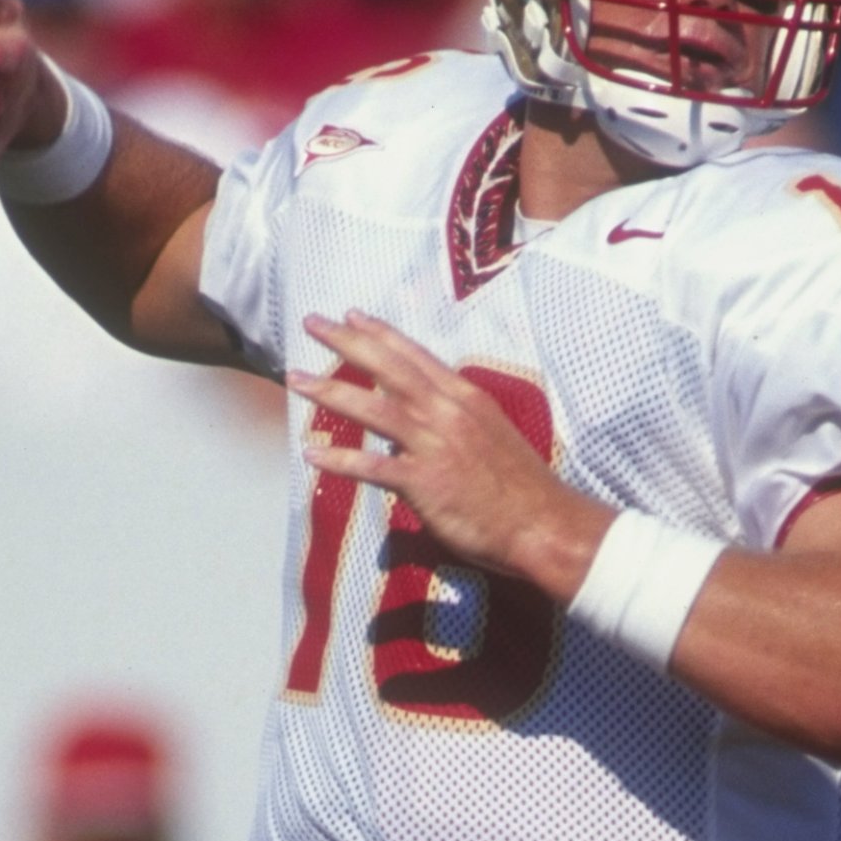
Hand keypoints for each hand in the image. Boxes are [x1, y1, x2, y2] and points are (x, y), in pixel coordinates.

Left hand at [293, 312, 608, 591]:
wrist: (544, 524)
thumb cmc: (522, 488)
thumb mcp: (492, 436)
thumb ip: (457, 423)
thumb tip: (428, 425)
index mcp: (465, 398)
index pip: (415, 356)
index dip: (380, 334)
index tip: (351, 316)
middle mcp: (447, 412)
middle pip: (388, 368)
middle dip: (346, 342)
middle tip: (312, 322)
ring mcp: (435, 445)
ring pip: (373, 409)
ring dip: (330, 392)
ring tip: (296, 379)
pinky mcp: (425, 482)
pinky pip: (373, 467)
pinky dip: (339, 460)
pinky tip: (311, 453)